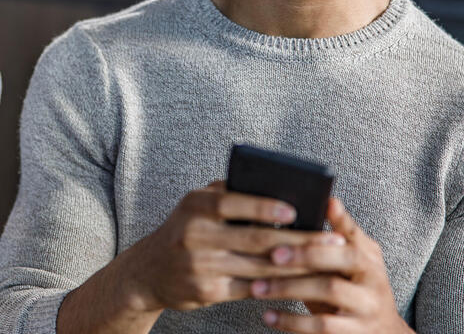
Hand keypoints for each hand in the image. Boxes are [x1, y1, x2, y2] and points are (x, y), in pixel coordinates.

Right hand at [121, 182, 345, 312]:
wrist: (149, 271)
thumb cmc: (184, 229)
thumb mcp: (196, 204)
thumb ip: (227, 193)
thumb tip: (274, 187)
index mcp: (194, 206)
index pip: (232, 203)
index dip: (264, 207)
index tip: (295, 211)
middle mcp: (194, 235)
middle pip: (254, 238)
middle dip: (298, 240)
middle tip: (330, 240)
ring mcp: (199, 266)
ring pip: (258, 267)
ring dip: (296, 266)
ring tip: (324, 263)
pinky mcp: (206, 292)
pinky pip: (249, 289)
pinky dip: (276, 285)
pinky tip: (299, 282)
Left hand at [249, 198, 413, 332]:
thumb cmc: (353, 287)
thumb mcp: (351, 260)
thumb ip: (335, 236)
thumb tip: (320, 201)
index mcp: (368, 255)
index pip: (353, 232)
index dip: (340, 218)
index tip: (324, 203)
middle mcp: (374, 278)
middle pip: (342, 258)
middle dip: (305, 253)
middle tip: (272, 254)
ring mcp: (368, 307)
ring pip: (329, 290)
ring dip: (289, 287)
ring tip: (257, 288)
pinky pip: (322, 326)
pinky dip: (292, 321)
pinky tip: (268, 316)